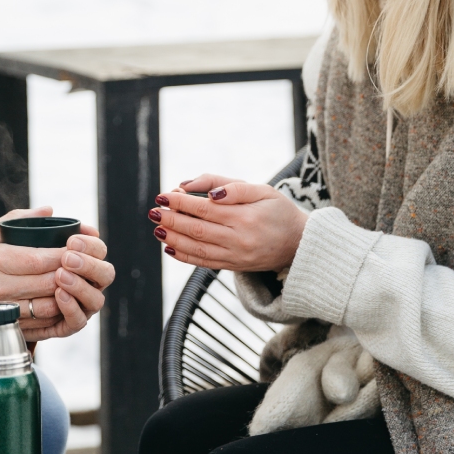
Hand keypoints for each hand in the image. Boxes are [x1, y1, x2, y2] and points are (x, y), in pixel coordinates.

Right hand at [0, 206, 113, 338]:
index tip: (77, 248)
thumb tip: (49, 210)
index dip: (63, 255)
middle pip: (46, 283)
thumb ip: (17, 220)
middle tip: (83, 266)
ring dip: (65, 297)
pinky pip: (36, 325)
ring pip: (44, 307)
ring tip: (74, 284)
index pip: (38, 259)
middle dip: (70, 274)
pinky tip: (61, 304)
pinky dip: (53, 315)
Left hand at [148, 175, 307, 272]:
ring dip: (174, 238)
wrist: (300, 243)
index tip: (163, 195)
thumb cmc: (279, 210)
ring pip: (198, 248)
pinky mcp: (234, 266)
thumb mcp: (262, 190)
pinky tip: (170, 247)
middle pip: (198, 229)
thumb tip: (203, 190)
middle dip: (172, 219)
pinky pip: (205, 263)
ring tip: (158, 228)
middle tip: (153, 210)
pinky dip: (185, 256)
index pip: (205, 209)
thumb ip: (232, 187)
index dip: (181, 202)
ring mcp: (236, 256)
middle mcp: (239, 239)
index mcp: (246, 216)